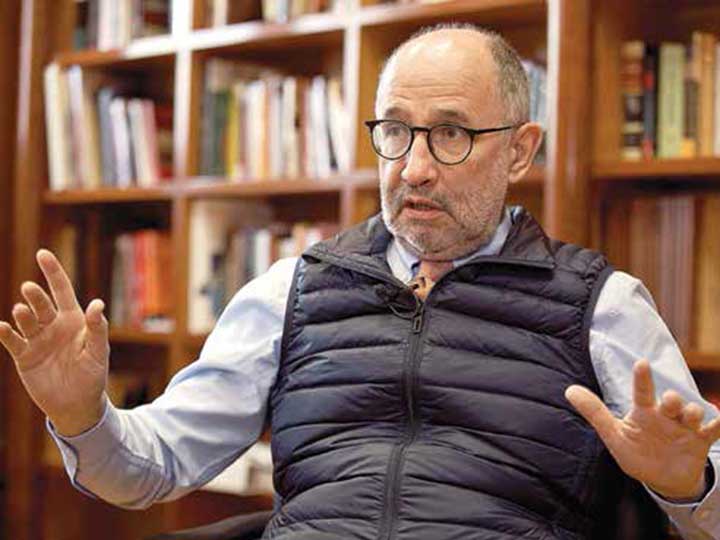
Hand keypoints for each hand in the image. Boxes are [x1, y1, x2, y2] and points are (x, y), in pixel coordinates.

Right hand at [0, 249, 109, 436]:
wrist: (77, 404)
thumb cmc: (93, 375)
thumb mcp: (99, 352)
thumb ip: (97, 328)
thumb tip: (97, 304)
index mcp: (74, 320)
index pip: (61, 290)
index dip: (53, 272)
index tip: (42, 254)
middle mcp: (53, 325)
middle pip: (42, 304)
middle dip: (35, 295)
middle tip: (31, 289)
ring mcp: (37, 339)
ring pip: (26, 320)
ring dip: (23, 314)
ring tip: (21, 311)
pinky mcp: (24, 356)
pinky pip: (11, 341)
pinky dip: (4, 333)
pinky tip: (0, 327)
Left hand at [566, 359, 719, 500]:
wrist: (664, 480)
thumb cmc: (637, 454)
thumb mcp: (614, 436)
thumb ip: (594, 413)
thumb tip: (569, 390)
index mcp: (644, 413)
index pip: (642, 392)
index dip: (642, 378)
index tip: (641, 363)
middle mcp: (665, 416)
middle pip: (671, 401)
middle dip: (673, 399)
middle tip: (670, 402)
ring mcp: (684, 428)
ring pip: (693, 413)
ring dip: (693, 412)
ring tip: (690, 417)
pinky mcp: (700, 442)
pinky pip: (713, 430)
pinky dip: (718, 425)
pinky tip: (719, 421)